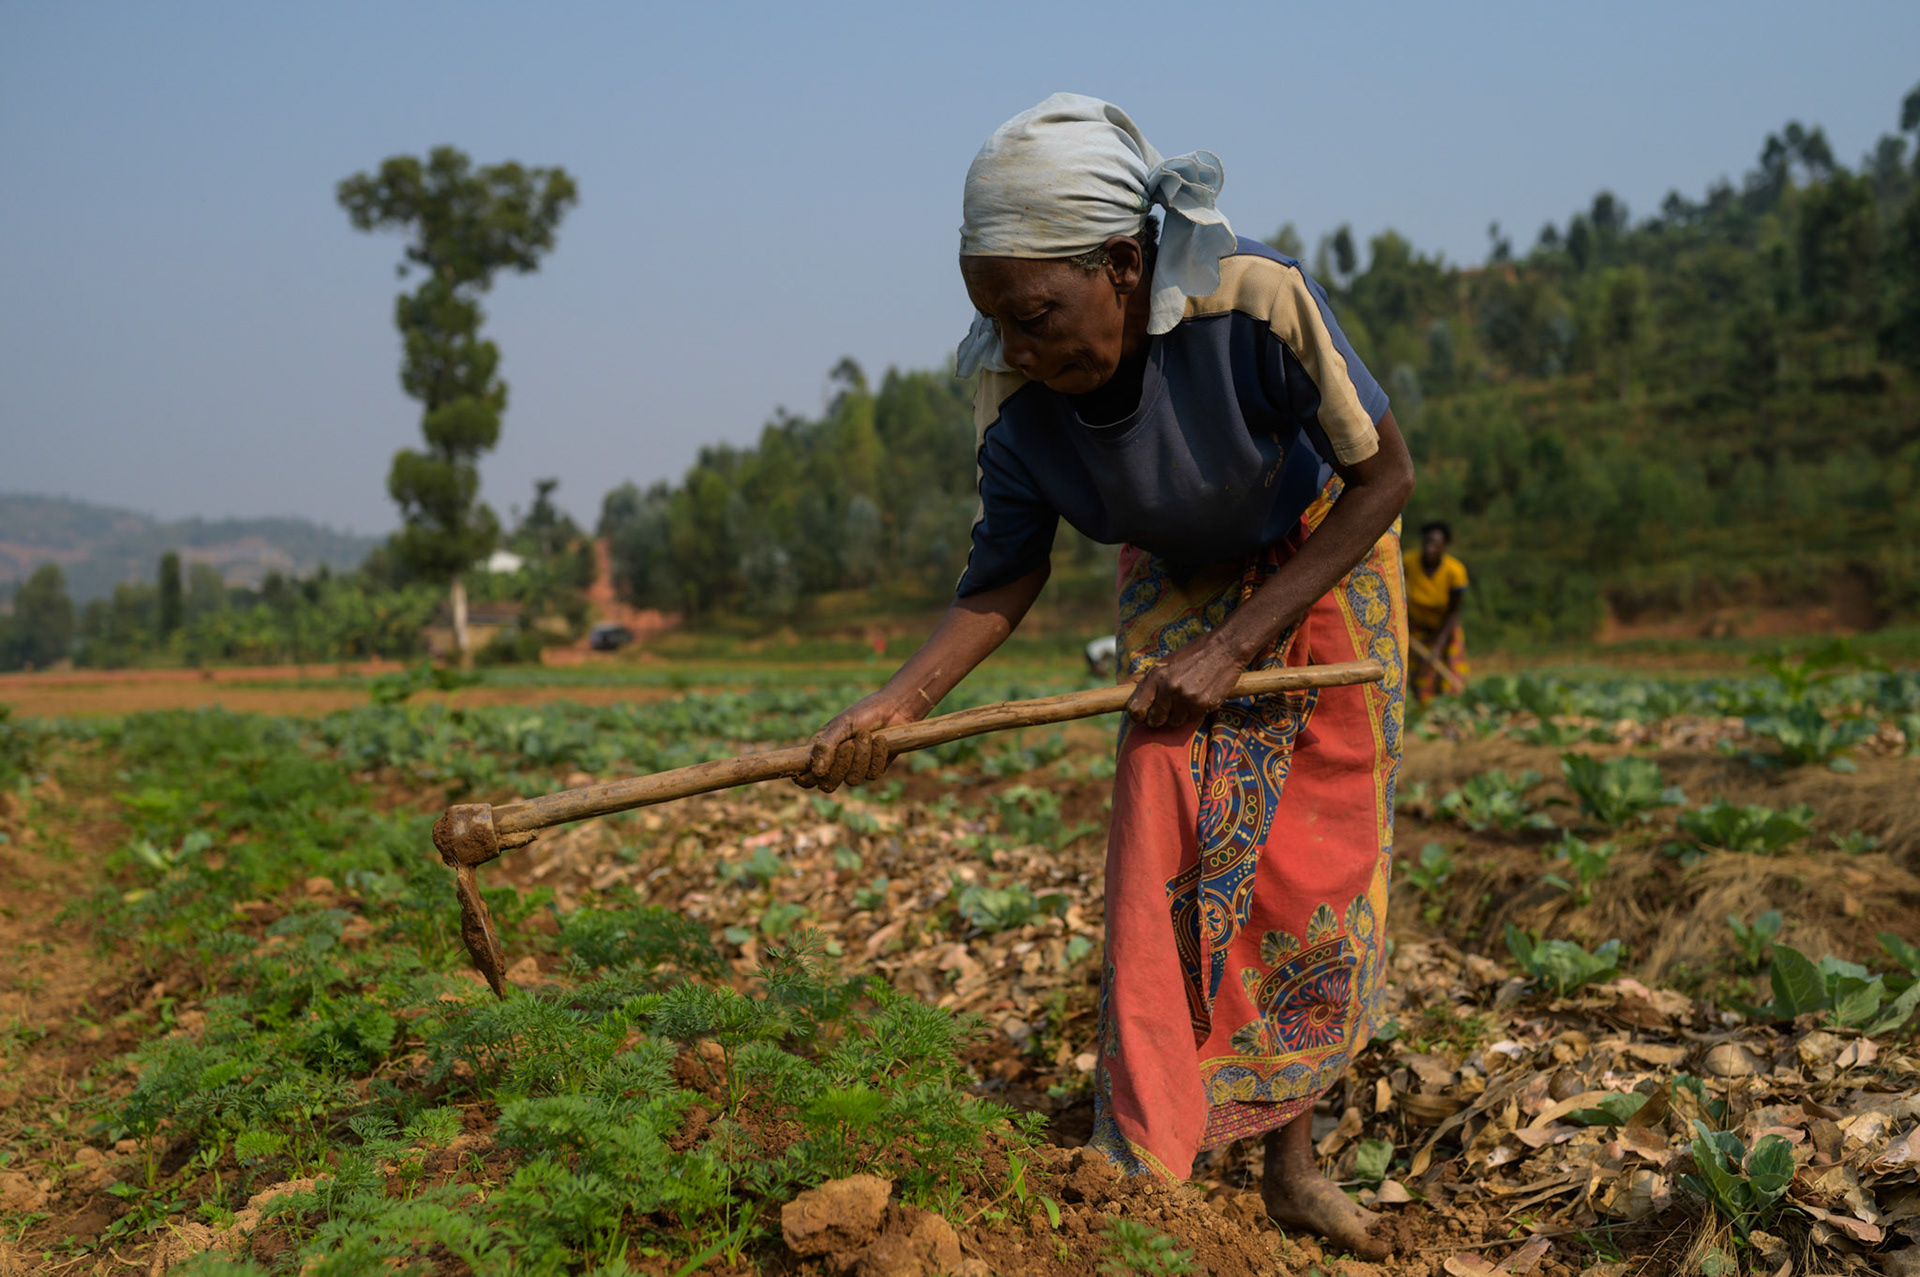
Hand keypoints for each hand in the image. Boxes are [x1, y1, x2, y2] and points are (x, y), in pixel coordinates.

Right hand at [797, 692, 912, 791]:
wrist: (895, 708)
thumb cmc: (864, 712)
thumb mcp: (842, 725)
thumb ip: (827, 746)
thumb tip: (816, 772)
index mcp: (821, 751)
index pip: (805, 777)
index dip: (804, 780)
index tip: (813, 772)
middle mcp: (836, 763)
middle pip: (828, 785)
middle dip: (840, 766)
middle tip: (849, 745)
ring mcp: (855, 768)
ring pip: (852, 780)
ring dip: (861, 757)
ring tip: (866, 735)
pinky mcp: (874, 769)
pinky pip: (872, 774)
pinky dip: (877, 755)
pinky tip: (880, 739)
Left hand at [1125, 632, 1249, 728]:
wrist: (1224, 648)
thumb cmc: (1193, 655)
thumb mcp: (1165, 663)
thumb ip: (1151, 683)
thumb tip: (1133, 701)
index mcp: (1156, 675)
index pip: (1135, 709)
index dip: (1139, 715)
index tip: (1144, 715)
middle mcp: (1169, 687)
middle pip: (1155, 720)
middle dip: (1159, 718)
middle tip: (1166, 711)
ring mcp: (1186, 697)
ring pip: (1174, 722)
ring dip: (1178, 716)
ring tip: (1185, 700)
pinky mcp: (1202, 704)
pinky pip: (1192, 719)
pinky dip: (1194, 713)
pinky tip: (1198, 699)